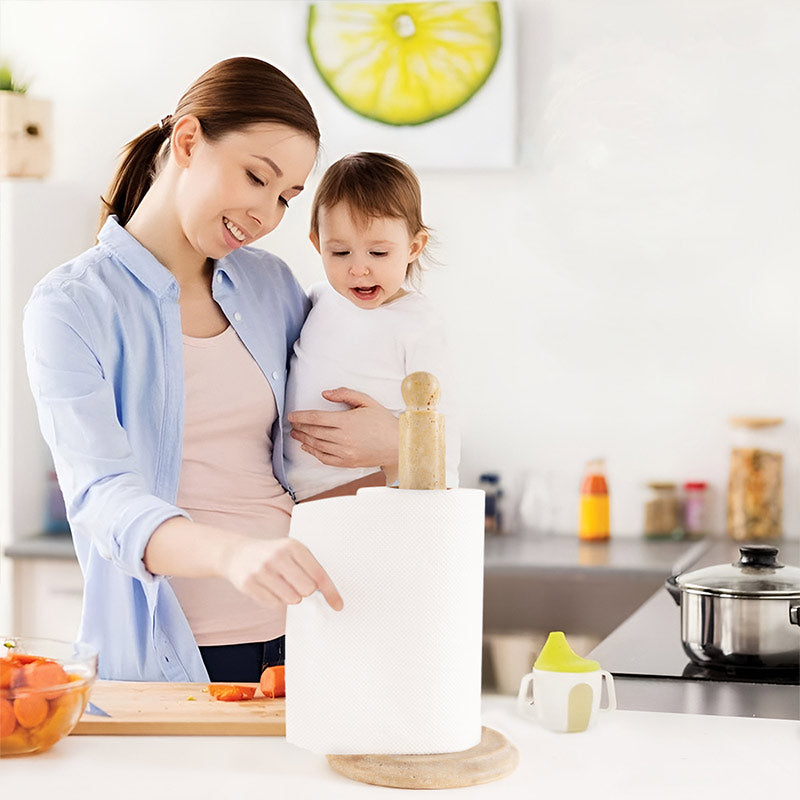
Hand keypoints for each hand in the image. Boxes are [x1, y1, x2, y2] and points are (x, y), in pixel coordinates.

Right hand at [222, 536, 342, 611]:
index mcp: (293, 546)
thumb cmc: (272, 554)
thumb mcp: (291, 551)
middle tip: (296, 583)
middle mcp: (278, 556)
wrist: (237, 553)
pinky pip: (274, 604)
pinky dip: (275, 599)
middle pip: (307, 589)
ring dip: (290, 596)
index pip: (319, 574)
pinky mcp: (249, 584)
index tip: (338, 605)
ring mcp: (262, 570)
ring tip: (281, 583)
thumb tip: (328, 594)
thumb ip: (309, 568)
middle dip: (305, 591)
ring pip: (292, 599)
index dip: (330, 592)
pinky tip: (268, 586)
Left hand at [288, 387, 398, 471]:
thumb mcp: (367, 401)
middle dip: (300, 427)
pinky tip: (308, 448)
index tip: (292, 415)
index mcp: (347, 422)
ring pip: (317, 446)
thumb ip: (345, 394)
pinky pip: (325, 459)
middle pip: (314, 432)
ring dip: (304, 440)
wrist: (397, 445)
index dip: (301, 416)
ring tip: (296, 434)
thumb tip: (325, 394)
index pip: (316, 418)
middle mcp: (344, 439)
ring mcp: (345, 453)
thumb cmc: (383, 421)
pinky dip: (314, 453)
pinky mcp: (347, 462)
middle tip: (292, 424)